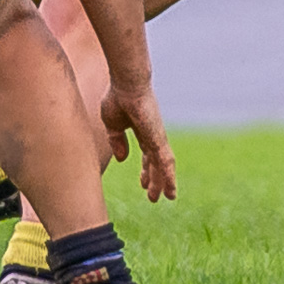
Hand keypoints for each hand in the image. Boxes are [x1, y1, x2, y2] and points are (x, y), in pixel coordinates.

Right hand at [101, 83, 175, 201]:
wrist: (126, 85)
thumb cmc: (117, 98)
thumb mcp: (112, 125)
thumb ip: (117, 141)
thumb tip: (122, 159)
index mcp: (142, 131)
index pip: (147, 155)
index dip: (146, 170)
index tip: (143, 184)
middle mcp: (153, 136)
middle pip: (157, 163)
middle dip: (156, 180)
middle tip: (154, 197)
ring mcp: (158, 138)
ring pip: (164, 166)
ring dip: (164, 183)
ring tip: (167, 198)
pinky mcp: (159, 139)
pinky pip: (166, 163)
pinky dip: (169, 177)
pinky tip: (171, 190)